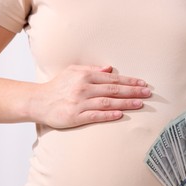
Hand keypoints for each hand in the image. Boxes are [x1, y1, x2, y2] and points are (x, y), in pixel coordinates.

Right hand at [30, 65, 150, 127]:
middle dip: (132, 91)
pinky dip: (108, 115)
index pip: (112, 79)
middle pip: (113, 90)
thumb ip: (92, 70)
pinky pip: (95, 115)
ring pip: (107, 102)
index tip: (143, 83)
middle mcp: (84, 88)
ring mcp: (80, 103)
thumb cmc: (58, 86)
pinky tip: (120, 114)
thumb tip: (110, 69)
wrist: (38, 101)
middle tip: (147, 93)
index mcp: (85, 76)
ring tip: (140, 104)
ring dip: (125, 103)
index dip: (129, 81)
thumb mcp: (73, 71)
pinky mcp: (75, 116)